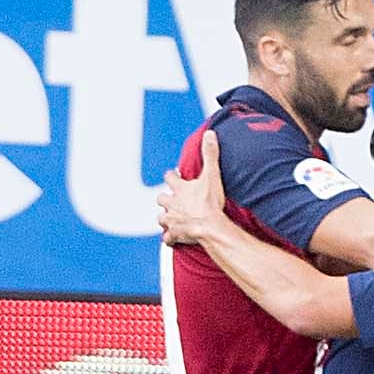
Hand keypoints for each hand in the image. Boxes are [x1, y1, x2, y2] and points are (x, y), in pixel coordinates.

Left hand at [156, 130, 227, 245]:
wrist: (209, 227)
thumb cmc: (210, 204)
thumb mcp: (212, 175)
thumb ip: (210, 154)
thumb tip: (210, 134)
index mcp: (180, 189)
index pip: (170, 177)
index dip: (172, 176)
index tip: (175, 175)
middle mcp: (172, 203)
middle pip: (162, 198)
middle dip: (165, 198)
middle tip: (172, 199)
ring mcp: (172, 220)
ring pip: (161, 218)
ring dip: (165, 218)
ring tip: (170, 219)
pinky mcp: (175, 234)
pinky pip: (169, 238)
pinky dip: (170, 239)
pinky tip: (173, 240)